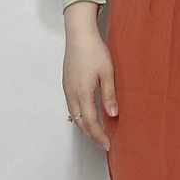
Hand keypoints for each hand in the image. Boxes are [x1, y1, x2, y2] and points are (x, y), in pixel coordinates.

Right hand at [62, 17, 115, 153]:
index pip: (90, 121)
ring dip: (85, 127)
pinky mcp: (66, 84)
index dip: (98, 136)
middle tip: (103, 144)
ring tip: (97, 134)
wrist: (79, 34)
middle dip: (91, 135)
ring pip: (74, 115)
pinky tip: (88, 117)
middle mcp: (71, 93)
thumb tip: (113, 114)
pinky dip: (80, 116)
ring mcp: (67, 89)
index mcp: (82, 92)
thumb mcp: (107, 73)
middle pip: (79, 122)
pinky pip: (72, 106)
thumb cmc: (94, 50)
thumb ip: (109, 95)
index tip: (107, 145)